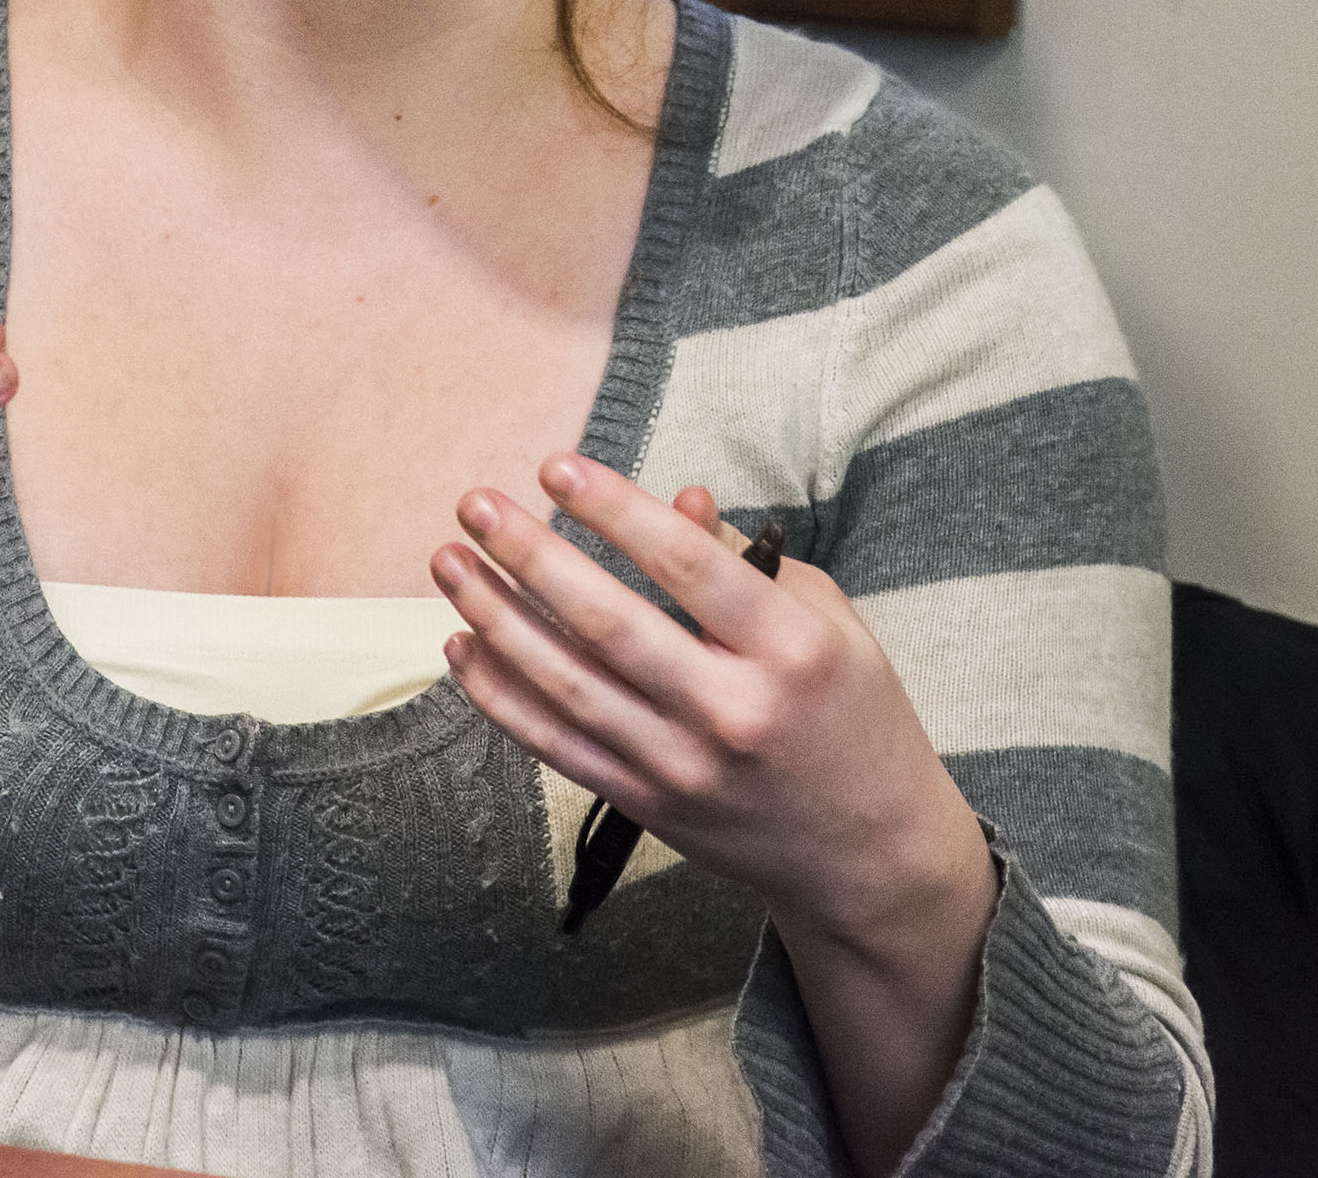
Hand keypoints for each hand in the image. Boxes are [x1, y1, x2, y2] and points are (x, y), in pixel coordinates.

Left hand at [428, 456, 990, 958]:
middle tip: (475, 505)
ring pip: (566, 684)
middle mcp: (732, 710)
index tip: (555, 467)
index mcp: (790, 651)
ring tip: (450, 563)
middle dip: (530, 555)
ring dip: (495, 618)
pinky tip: (462, 645)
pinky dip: (500, 696)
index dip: (614, 509)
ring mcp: (683, 766)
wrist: (868, 851)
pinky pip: (554, 744)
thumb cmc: (851, 716)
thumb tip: (676, 501)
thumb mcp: (828, 622)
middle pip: (609, 622)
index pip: (687, 565)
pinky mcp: (646, 805)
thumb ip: (749, 562)